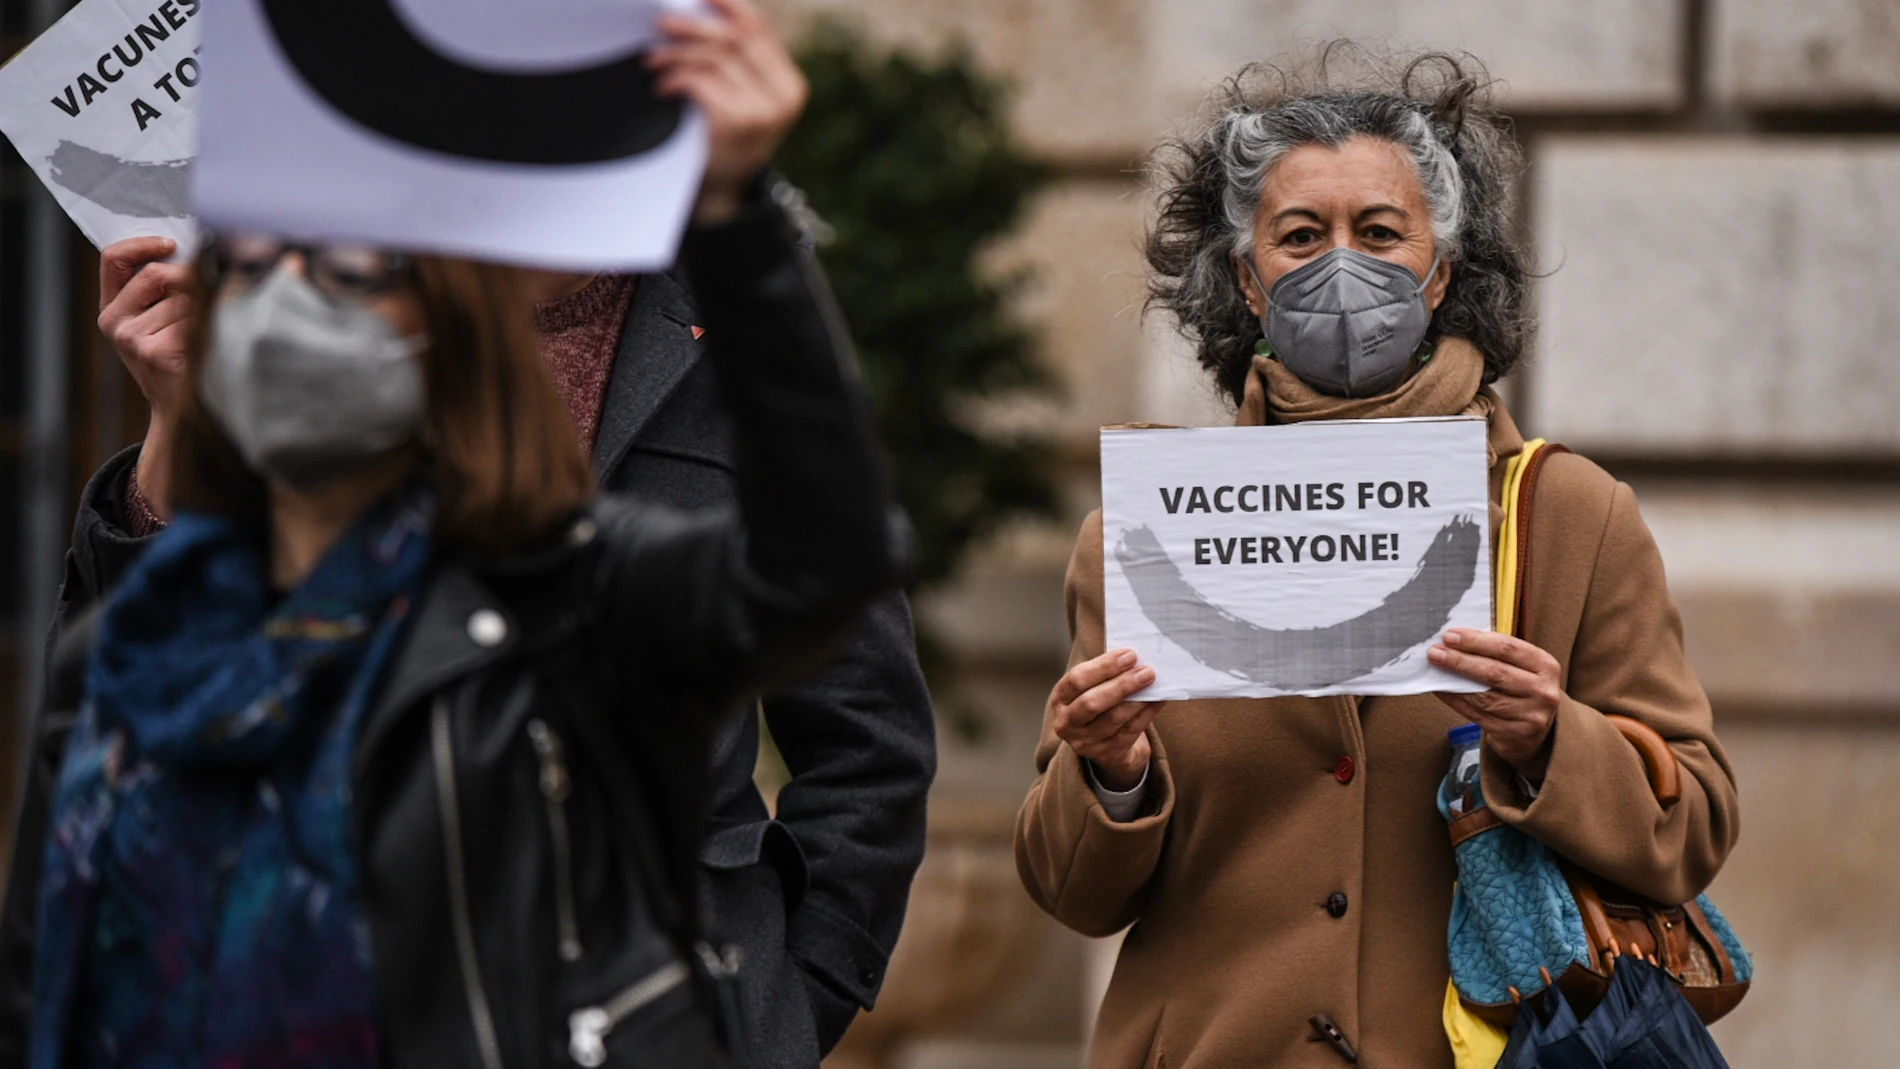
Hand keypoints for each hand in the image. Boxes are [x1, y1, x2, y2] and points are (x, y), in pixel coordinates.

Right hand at [98, 236, 196, 516]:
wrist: (192, 415)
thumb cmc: (191, 362)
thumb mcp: (178, 323)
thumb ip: (188, 287)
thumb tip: (279, 259)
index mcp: (114, 310)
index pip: (114, 260)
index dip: (141, 244)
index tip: (173, 244)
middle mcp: (115, 323)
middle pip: (162, 274)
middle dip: (194, 283)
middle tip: (205, 317)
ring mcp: (132, 339)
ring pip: (186, 297)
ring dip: (207, 312)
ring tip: (207, 342)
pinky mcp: (156, 352)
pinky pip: (197, 319)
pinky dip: (214, 329)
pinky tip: (209, 353)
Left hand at [649, 0, 808, 222]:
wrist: (721, 193)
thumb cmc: (725, 138)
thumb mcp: (743, 97)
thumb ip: (737, 61)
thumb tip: (700, 9)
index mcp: (790, 84)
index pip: (759, 29)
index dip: (729, 4)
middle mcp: (784, 96)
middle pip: (735, 38)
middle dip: (693, 26)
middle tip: (662, 25)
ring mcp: (763, 110)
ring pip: (714, 58)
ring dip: (676, 55)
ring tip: (654, 61)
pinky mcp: (737, 122)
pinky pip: (701, 80)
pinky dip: (676, 79)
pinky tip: (664, 88)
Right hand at [1050, 649, 1160, 791]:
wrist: (1104, 744)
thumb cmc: (1099, 704)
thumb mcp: (1091, 688)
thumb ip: (1105, 674)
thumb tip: (1133, 658)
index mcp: (1060, 699)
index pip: (1076, 680)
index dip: (1104, 666)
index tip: (1129, 655)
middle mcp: (1066, 723)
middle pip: (1092, 703)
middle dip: (1122, 685)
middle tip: (1146, 671)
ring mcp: (1085, 742)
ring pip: (1114, 718)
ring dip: (1137, 699)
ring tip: (1152, 683)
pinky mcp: (1107, 753)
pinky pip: (1131, 731)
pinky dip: (1147, 713)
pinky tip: (1157, 699)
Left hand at [1430, 628, 1562, 783]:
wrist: (1536, 732)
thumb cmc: (1522, 689)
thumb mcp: (1523, 668)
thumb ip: (1496, 654)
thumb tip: (1454, 641)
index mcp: (1546, 666)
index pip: (1508, 648)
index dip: (1476, 641)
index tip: (1450, 636)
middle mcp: (1543, 691)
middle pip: (1495, 672)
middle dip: (1460, 660)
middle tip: (1435, 652)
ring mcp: (1531, 716)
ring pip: (1484, 696)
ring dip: (1454, 681)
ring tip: (1435, 669)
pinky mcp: (1515, 735)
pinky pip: (1477, 715)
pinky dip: (1455, 701)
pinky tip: (1441, 690)